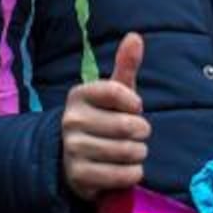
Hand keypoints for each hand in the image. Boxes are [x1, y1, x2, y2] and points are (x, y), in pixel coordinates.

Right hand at [62, 32, 148, 200]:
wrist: (76, 159)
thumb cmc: (103, 119)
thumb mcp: (114, 93)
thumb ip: (125, 66)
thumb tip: (135, 36)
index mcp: (79, 95)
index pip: (117, 91)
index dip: (134, 103)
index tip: (134, 109)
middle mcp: (71, 120)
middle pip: (127, 125)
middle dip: (142, 132)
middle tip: (136, 134)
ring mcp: (73, 149)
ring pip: (127, 151)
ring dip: (138, 154)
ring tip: (131, 151)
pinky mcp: (79, 176)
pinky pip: (122, 175)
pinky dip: (133, 173)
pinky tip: (126, 169)